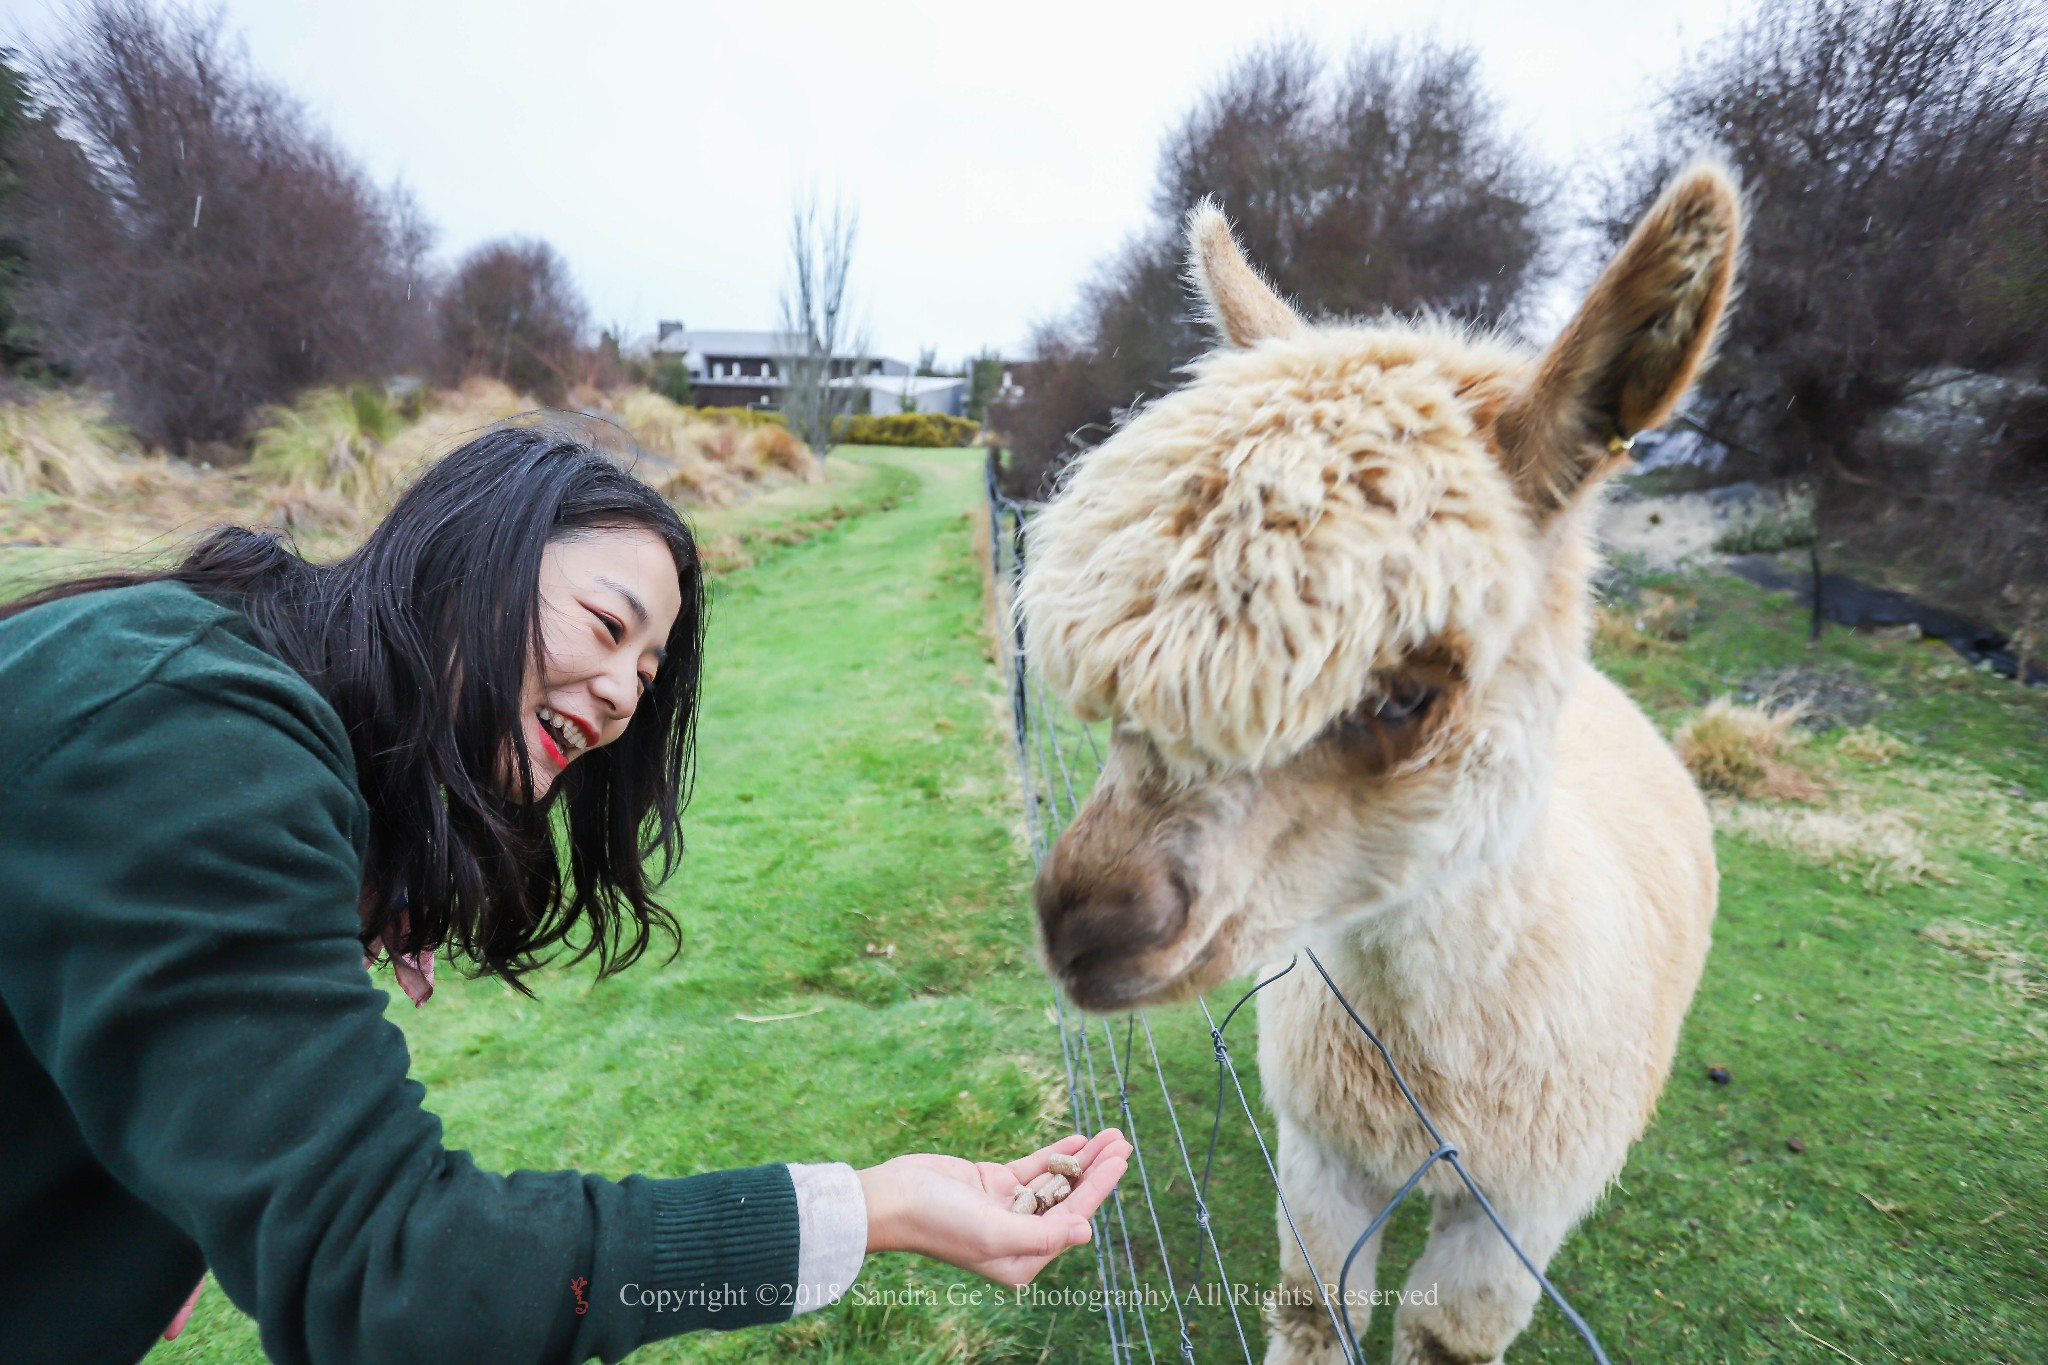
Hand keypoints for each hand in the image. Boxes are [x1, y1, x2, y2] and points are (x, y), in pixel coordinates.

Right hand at [857, 1130, 1131, 1286]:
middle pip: (1070, 1199)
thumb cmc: (939, 1223)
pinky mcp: (993, 1183)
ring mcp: (1007, 1207)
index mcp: (1022, 1259)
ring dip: (1082, 1158)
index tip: (1120, 1161)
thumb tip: (1086, 1233)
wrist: (892, 1200)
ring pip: (1056, 1180)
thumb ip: (1042, 1234)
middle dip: (1097, 1171)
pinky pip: (1034, 1168)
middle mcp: (1019, 1236)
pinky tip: (1078, 1139)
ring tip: (1109, 1135)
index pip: (1072, 1219)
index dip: (1099, 1188)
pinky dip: (1056, 1154)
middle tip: (1123, 1142)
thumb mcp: (994, 1233)